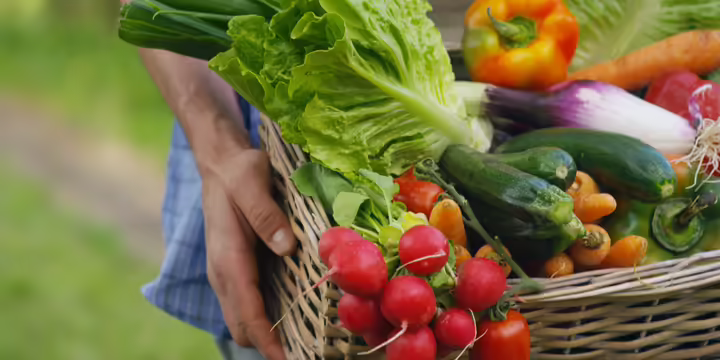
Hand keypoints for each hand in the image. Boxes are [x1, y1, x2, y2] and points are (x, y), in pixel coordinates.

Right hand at [202, 147, 296, 359]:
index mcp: (228, 258)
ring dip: (266, 335)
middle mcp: (223, 273)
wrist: (220, 164)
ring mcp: (226, 273)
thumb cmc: (239, 172)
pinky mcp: (234, 269)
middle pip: (242, 326)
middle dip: (268, 345)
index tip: (288, 358)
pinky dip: (264, 318)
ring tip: (303, 343)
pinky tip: (292, 315)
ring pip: (242, 319)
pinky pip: (247, 304)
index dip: (267, 340)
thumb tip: (286, 247)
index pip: (246, 312)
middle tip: (306, 351)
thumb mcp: (252, 182)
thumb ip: (265, 214)